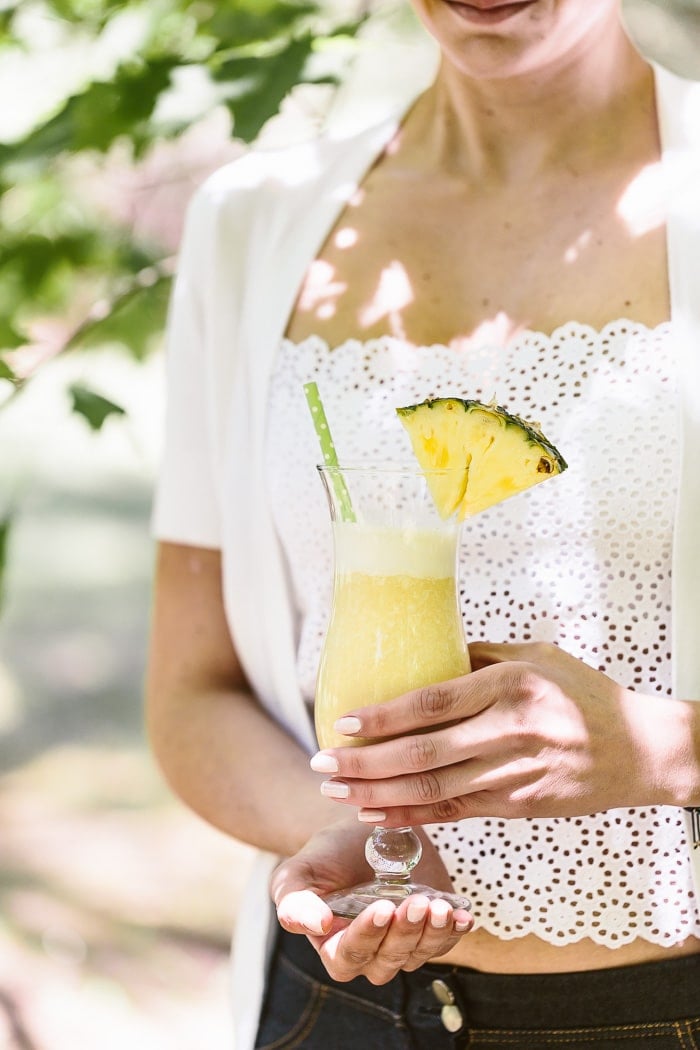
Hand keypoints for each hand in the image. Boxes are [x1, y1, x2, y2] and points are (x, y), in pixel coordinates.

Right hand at [271, 818, 472, 984]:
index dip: (366, 936)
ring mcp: (403, 945)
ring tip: (439, 907)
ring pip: (418, 955)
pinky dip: (455, 932)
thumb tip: (316, 926)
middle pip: (388, 961)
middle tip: (413, 902)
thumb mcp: (298, 872)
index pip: (348, 957)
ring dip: (432, 934)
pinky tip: (462, 916)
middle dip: (403, 934)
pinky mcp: (430, 930)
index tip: (380, 908)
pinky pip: (444, 942)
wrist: (358, 835)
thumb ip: (294, 900)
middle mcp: (371, 954)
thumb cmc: (325, 856)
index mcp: (334, 948)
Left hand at [310, 642, 688, 825]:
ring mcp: (514, 774)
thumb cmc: (584, 694)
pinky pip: (454, 812)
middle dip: (364, 763)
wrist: (640, 750)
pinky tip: (377, 811)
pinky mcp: (518, 805)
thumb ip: (481, 654)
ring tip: (337, 791)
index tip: (343, 722)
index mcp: (510, 686)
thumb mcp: (537, 656)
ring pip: (433, 790)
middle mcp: (509, 731)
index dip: (383, 716)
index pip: (433, 703)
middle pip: (423, 753)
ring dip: (378, 794)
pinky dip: (412, 815)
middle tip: (321, 764)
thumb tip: (427, 648)